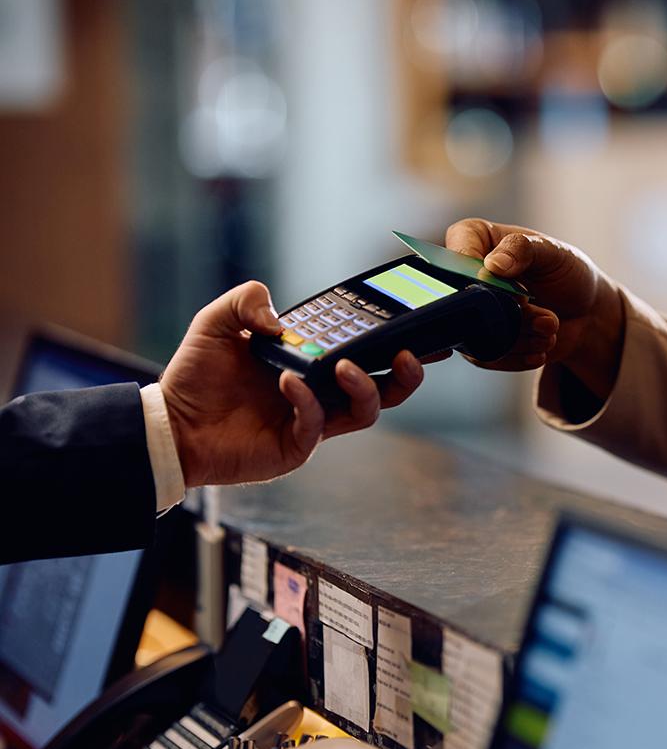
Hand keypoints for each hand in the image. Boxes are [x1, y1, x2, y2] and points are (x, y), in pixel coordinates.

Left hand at [159, 281, 425, 486]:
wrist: (170, 424)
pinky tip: (289, 382)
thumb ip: (246, 301)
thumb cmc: (195, 376)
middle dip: (408, 373)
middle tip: (409, 354)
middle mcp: (321, 393)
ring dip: (367, 386)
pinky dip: (308, 400)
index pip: (364, 351)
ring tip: (347, 367)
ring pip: (367, 410)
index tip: (414, 322)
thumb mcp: (216, 322)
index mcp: (312, 362)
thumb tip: (280, 321)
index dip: (393, 339)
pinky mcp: (296, 447)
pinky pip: (318, 424)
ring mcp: (312, 421)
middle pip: (386, 388)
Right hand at [444, 218, 624, 398]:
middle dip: (511, 314)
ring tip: (550, 326)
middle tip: (542, 314)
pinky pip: (484, 357)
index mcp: (473, 238)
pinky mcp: (479, 341)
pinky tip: (541, 345)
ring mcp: (470, 310)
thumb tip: (493, 265)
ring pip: (475, 334)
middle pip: (464, 303)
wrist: (586, 312)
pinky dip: (518, 355)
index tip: (520, 293)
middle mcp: (463, 275)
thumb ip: (523, 249)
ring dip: (520, 337)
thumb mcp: (553, 252)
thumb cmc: (566, 272)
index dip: (484, 280)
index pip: (455, 256)